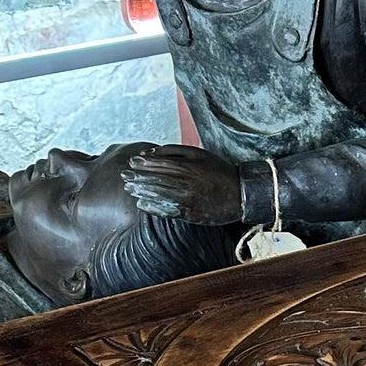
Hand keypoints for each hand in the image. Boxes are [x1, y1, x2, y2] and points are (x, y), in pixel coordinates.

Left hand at [119, 146, 243, 224]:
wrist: (240, 194)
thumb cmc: (218, 171)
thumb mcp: (199, 154)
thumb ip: (174, 151)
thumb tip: (149, 152)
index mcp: (189, 167)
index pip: (159, 164)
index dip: (143, 163)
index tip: (131, 162)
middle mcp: (187, 183)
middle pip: (156, 179)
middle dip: (138, 178)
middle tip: (124, 176)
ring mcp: (188, 200)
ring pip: (159, 195)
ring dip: (142, 192)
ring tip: (129, 189)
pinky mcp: (191, 214)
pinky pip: (167, 211)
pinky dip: (152, 207)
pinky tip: (141, 204)